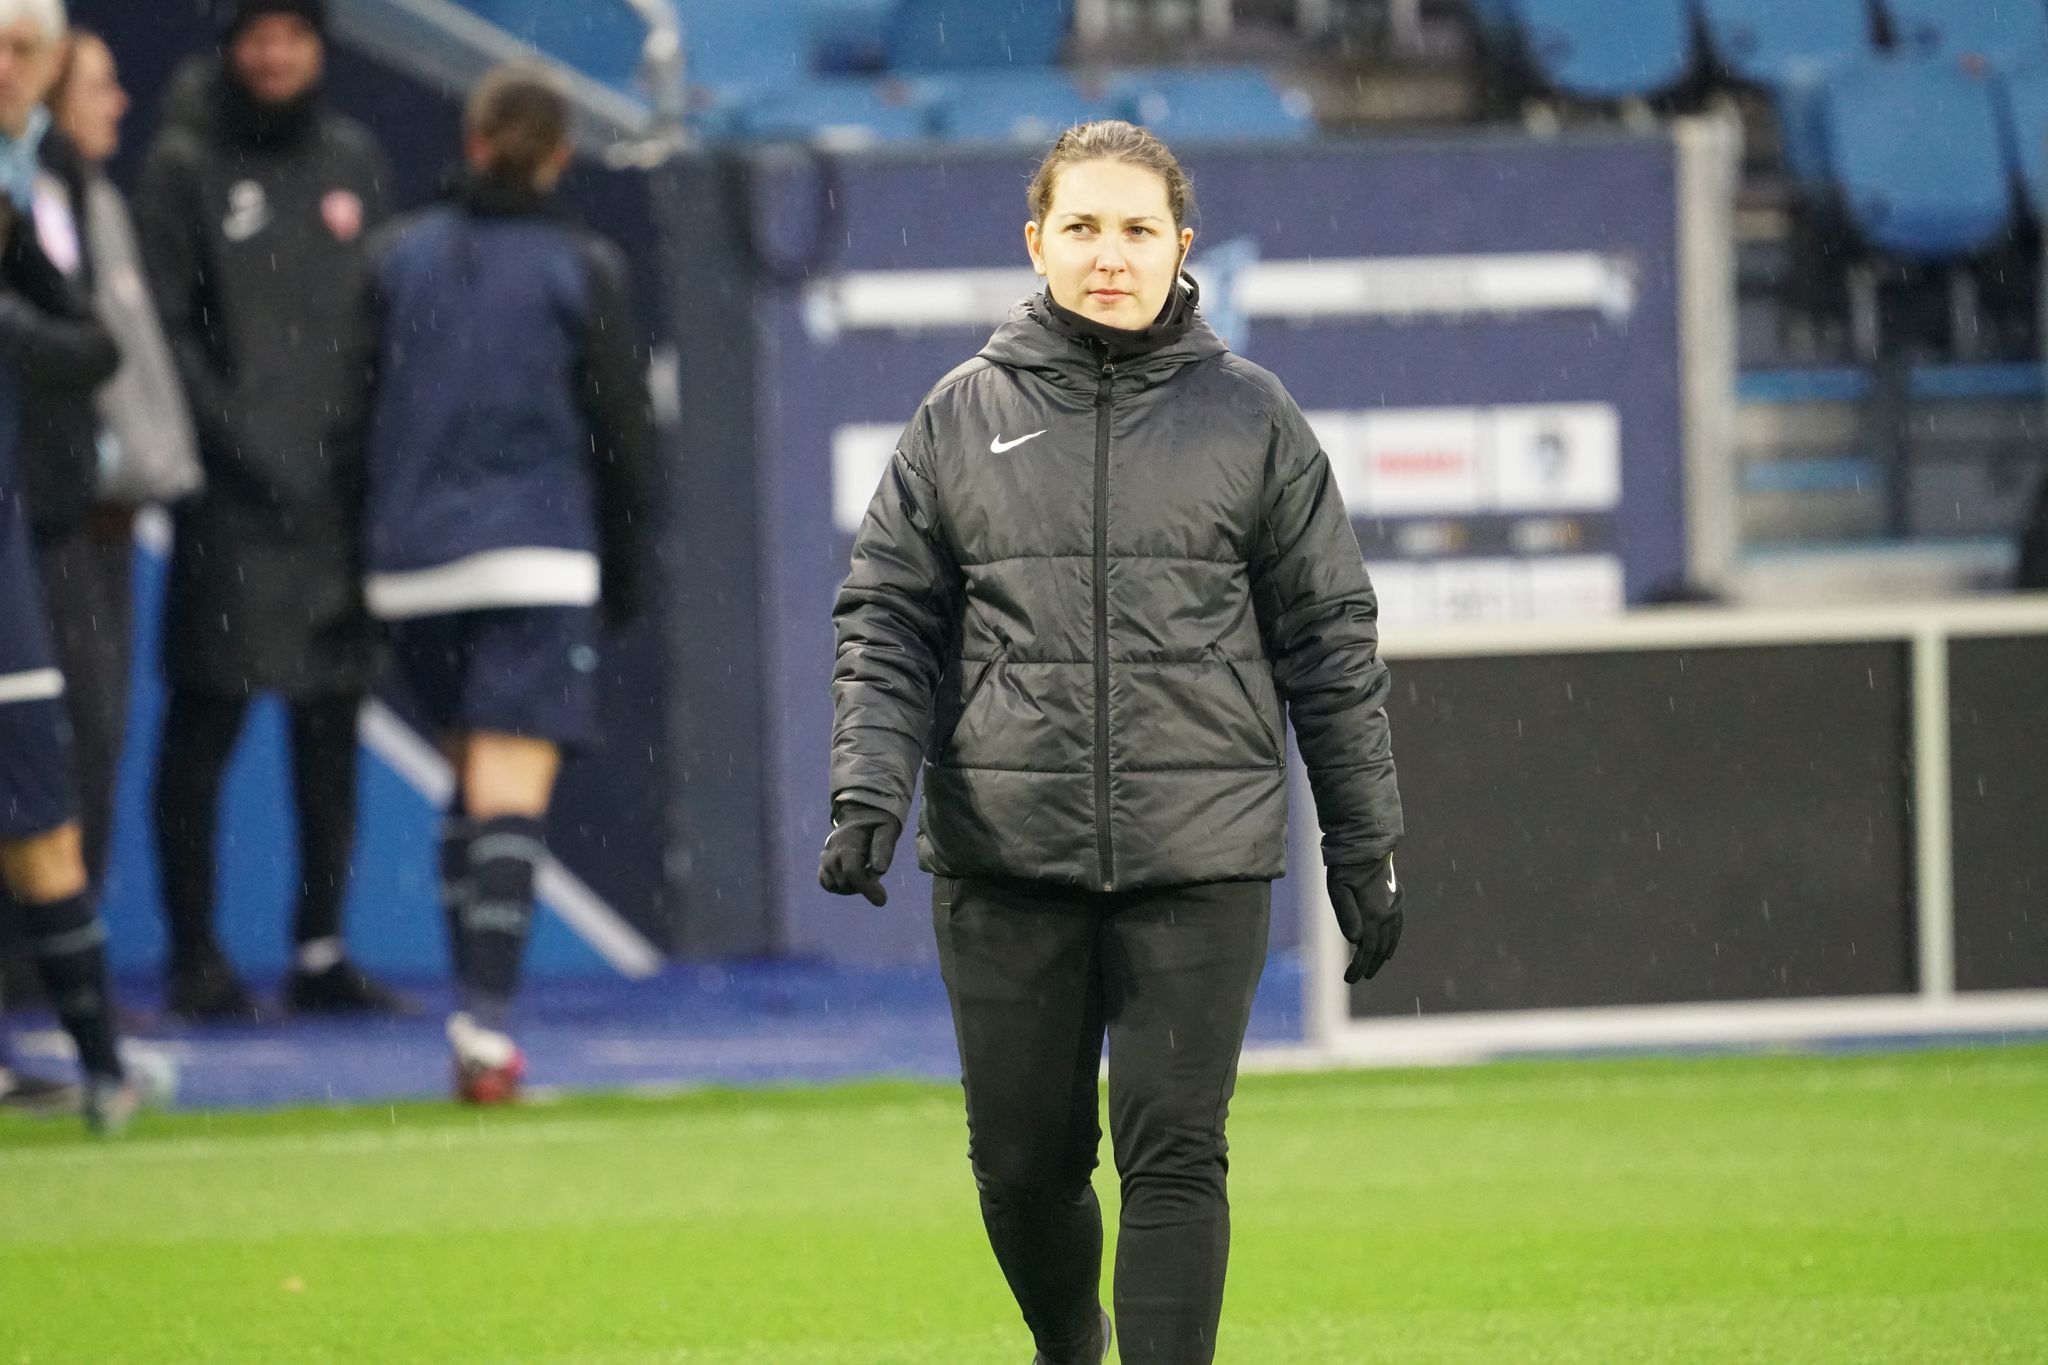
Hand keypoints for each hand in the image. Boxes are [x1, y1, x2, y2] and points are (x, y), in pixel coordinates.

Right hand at [818, 802, 901, 906]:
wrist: (860, 816)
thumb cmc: (876, 824)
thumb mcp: (886, 830)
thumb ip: (883, 849)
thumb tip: (880, 871)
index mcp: (847, 843)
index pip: (852, 873)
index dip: (867, 889)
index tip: (883, 900)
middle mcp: (830, 853)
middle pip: (845, 883)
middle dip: (865, 886)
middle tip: (876, 874)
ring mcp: (824, 860)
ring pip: (836, 887)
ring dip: (854, 886)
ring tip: (866, 872)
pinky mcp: (822, 866)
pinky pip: (828, 885)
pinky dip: (842, 886)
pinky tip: (855, 878)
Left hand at [1328, 855, 1403, 983]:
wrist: (1367, 847)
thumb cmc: (1346, 869)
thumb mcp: (1338, 890)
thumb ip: (1346, 915)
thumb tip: (1354, 940)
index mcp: (1373, 915)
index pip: (1367, 949)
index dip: (1359, 967)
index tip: (1349, 979)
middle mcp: (1387, 915)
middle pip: (1379, 948)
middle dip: (1368, 965)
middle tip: (1358, 978)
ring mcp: (1393, 908)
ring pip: (1390, 940)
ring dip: (1381, 956)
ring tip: (1372, 968)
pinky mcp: (1395, 902)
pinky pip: (1397, 928)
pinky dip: (1393, 942)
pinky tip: (1388, 950)